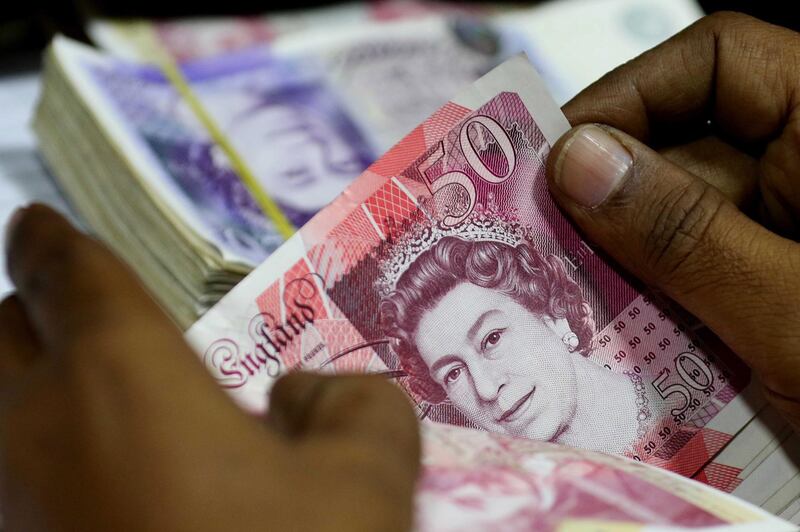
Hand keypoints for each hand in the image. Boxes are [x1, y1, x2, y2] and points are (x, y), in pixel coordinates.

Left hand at [0, 205, 418, 530]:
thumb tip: (305, 395)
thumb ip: (354, 404)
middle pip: (4, 331)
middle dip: (35, 306)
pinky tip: (107, 490)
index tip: (42, 223)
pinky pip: (17, 482)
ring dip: (36, 391)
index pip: (69, 271)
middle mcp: (36, 430)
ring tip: (102, 406)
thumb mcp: (367, 478)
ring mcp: (10, 504)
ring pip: (1, 413)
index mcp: (121, 375)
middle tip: (80, 313)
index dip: (54, 239)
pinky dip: (47, 461)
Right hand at [546, 13, 799, 428]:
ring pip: (680, 222)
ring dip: (623, 262)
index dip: (631, 95)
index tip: (558, 156)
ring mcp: (794, 231)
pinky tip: (615, 338)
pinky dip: (654, 302)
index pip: (717, 59)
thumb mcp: (798, 313)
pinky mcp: (777, 286)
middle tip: (536, 247)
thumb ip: (686, 235)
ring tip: (562, 304)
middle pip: (684, 149)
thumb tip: (576, 163)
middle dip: (608, 200)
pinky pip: (696, 274)